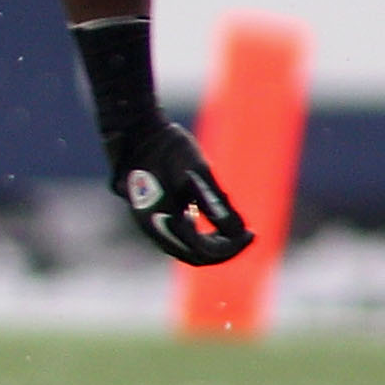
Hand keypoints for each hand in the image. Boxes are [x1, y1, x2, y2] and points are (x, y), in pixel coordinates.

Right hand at [106, 121, 253, 265]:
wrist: (135, 129)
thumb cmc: (166, 146)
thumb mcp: (197, 171)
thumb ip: (216, 203)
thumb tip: (240, 231)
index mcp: (161, 220)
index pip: (202, 250)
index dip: (230, 247)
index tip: (250, 233)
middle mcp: (152, 227)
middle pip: (194, 254)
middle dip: (223, 249)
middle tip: (247, 235)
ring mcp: (149, 221)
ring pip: (185, 247)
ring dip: (211, 243)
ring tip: (234, 231)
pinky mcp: (151, 212)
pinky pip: (177, 236)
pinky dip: (198, 235)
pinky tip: (211, 221)